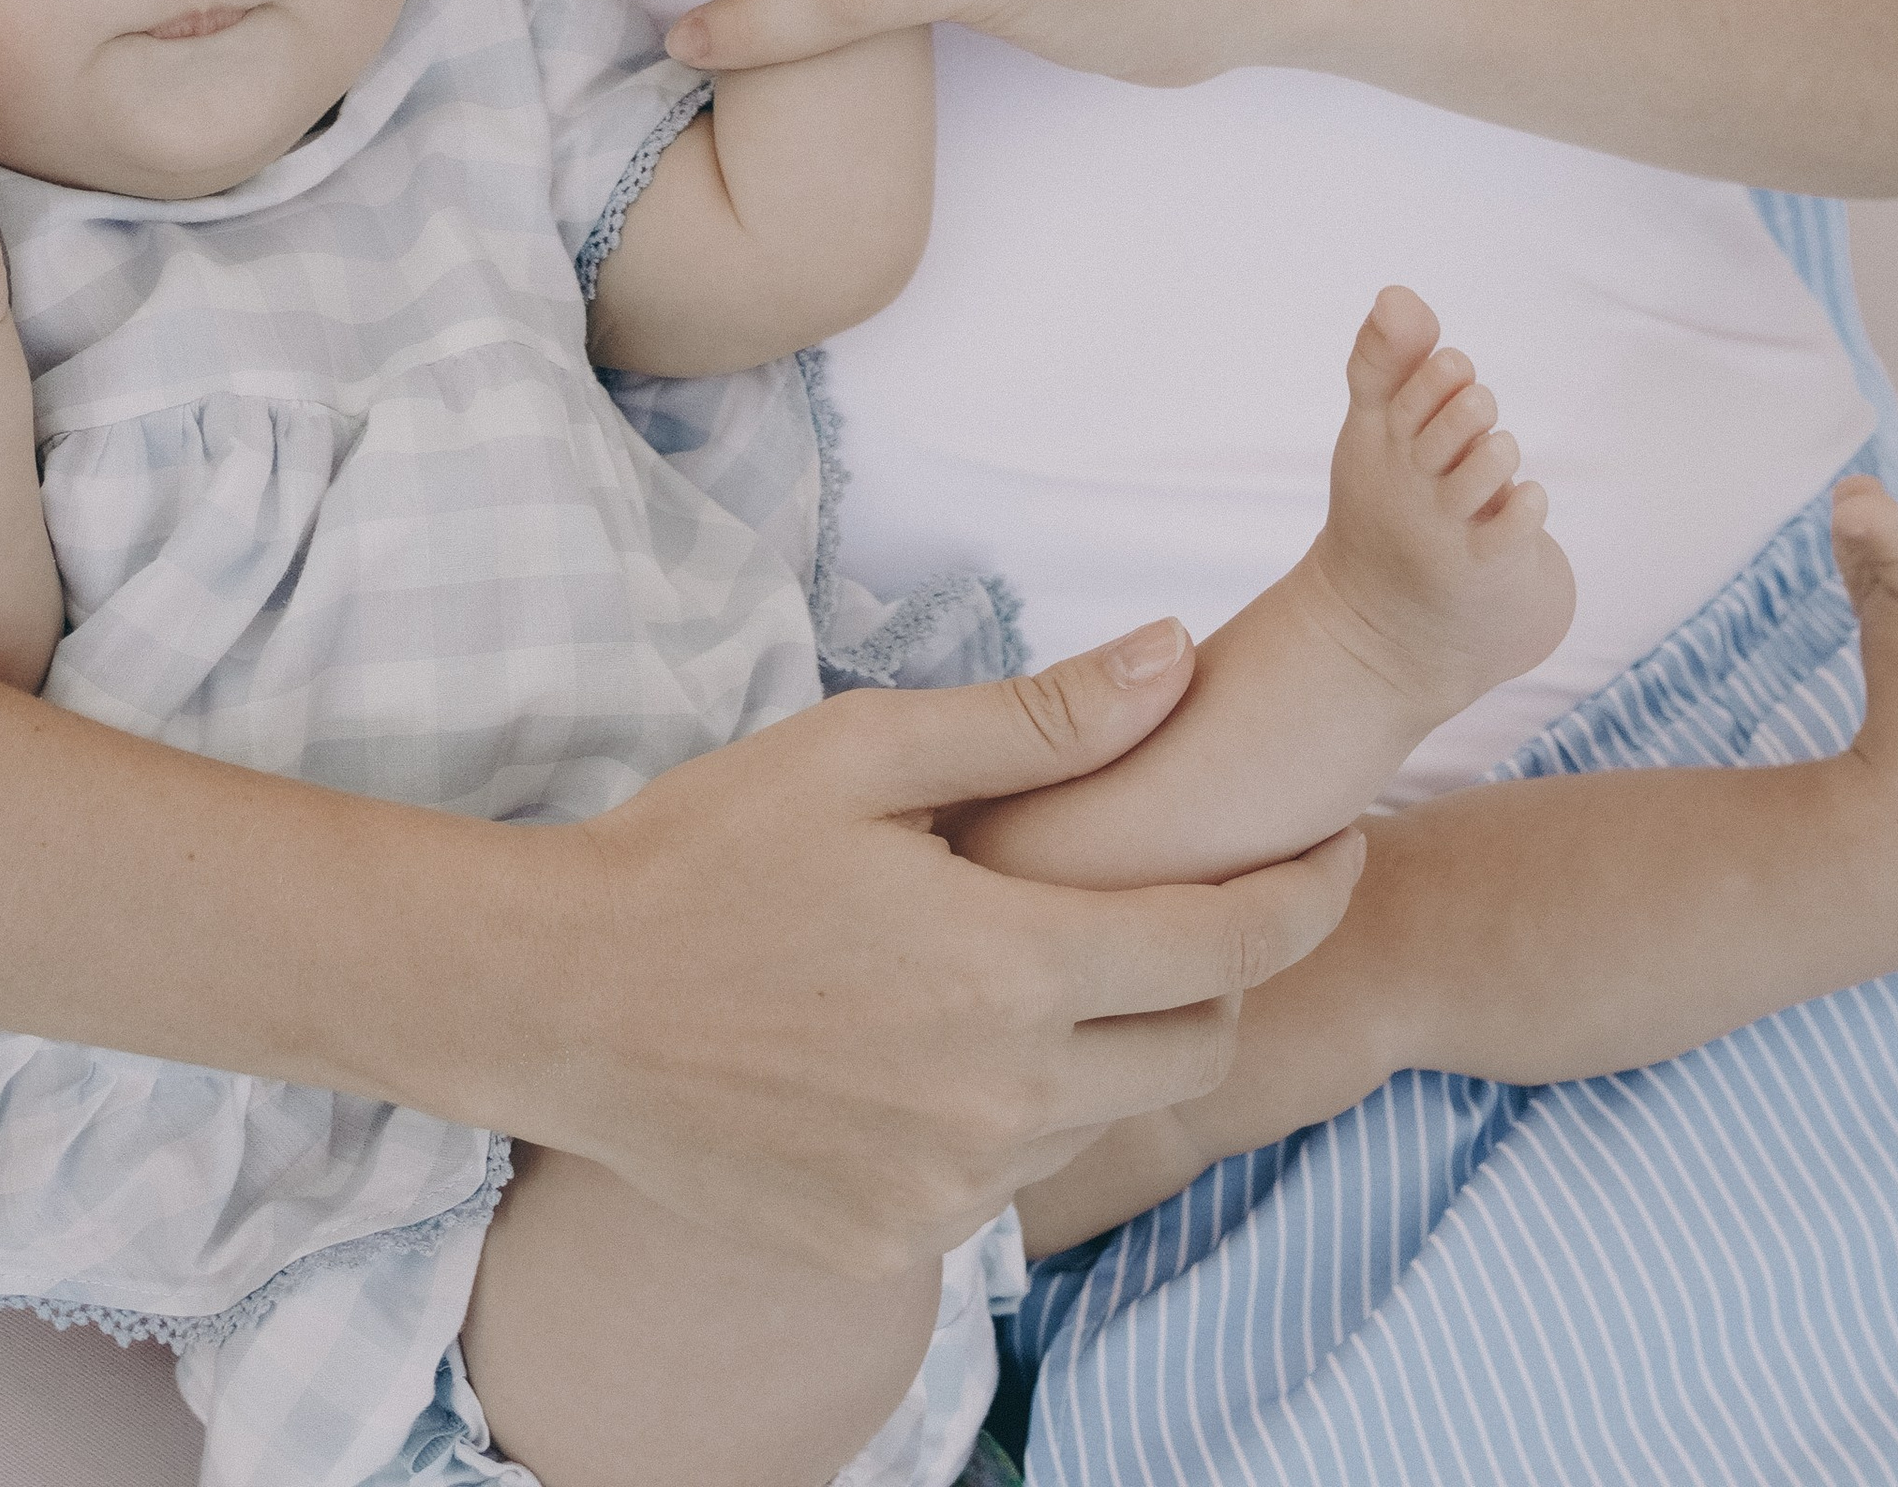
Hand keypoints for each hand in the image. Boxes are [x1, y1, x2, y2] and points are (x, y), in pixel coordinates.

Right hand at [516, 620, 1363, 1272]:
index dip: (1305, 893)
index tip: (1342, 846)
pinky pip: (1004, 1175)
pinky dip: (1015, 1106)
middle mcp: (999, 1101)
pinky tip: (947, 1036)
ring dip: (1111, 1037)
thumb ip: (1043, 720)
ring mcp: (944, 1189)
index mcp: (1011, 970)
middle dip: (1223, 967)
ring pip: (1103, 1111)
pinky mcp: (887, 1241)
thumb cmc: (707, 848)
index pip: (1226, 944)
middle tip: (1197, 896)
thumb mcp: (868, 748)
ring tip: (1046, 955)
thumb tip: (1179, 655)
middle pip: (1193, 1044)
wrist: (556, 996)